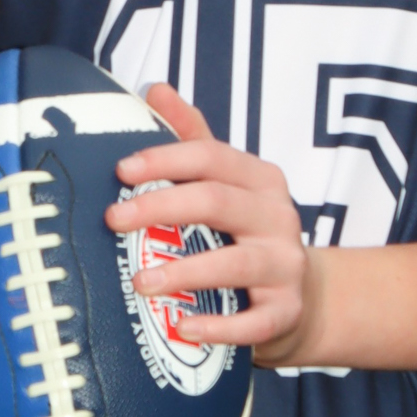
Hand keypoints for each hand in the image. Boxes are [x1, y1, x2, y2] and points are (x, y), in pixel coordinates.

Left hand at [107, 84, 319, 368]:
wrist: (303, 299)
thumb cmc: (248, 234)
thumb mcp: (228, 183)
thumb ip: (193, 138)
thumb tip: (156, 89)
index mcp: (260, 179)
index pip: (212, 156)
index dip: (165, 158)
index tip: (121, 170)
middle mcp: (278, 216)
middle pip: (217, 201)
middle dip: (161, 207)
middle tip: (113, 219)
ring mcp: (287, 265)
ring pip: (235, 263)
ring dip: (184, 271)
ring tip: (140, 281)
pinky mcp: (287, 311)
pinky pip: (254, 322)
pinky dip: (218, 326)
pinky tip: (182, 328)